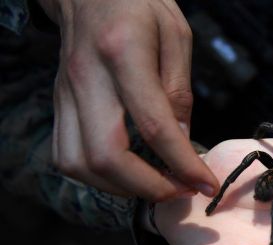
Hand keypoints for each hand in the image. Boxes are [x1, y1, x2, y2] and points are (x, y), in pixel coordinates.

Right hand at [38, 0, 218, 200]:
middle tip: (180, 191)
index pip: (153, 125)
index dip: (183, 164)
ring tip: (156, 185)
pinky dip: (98, 178)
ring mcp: (66, 94)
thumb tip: (181, 141)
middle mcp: (88, 78)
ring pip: (80, 165)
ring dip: (122, 188)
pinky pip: (67, 157)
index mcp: (123, 53)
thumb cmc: (138, 6)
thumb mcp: (176, 36)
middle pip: (107, 157)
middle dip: (149, 188)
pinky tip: (125, 173)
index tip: (206, 185)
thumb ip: (178, 90)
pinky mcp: (59, 105)